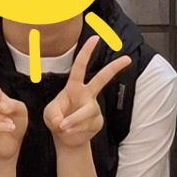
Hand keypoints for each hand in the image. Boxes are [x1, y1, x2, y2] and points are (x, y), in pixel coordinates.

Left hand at [43, 35, 126, 152]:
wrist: (66, 138)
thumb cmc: (57, 119)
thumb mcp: (49, 114)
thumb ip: (53, 115)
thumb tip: (62, 121)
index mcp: (73, 87)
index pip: (79, 66)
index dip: (86, 52)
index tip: (95, 38)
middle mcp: (86, 94)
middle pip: (102, 79)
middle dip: (114, 68)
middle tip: (127, 59)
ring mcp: (93, 108)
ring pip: (86, 112)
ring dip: (73, 121)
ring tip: (63, 127)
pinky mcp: (97, 121)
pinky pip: (86, 126)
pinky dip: (75, 130)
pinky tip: (72, 132)